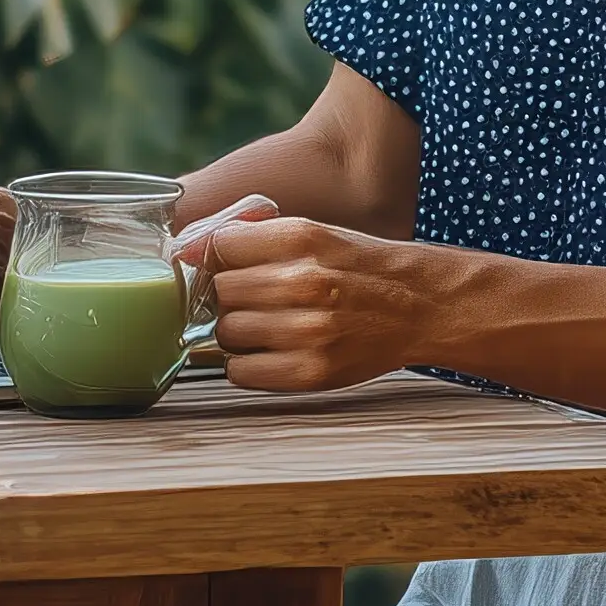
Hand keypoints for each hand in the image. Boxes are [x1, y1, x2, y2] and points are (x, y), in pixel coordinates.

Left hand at [192, 212, 457, 395]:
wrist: (420, 306)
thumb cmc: (359, 268)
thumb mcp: (313, 233)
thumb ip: (252, 237)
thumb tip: (184, 249)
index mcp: (302, 238)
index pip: (219, 247)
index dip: (220, 260)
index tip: (234, 268)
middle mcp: (304, 282)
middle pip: (220, 293)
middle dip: (232, 297)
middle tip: (258, 300)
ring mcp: (308, 330)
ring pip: (226, 333)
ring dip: (239, 332)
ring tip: (271, 326)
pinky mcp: (312, 372)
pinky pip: (240, 372)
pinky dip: (248, 364)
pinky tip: (273, 352)